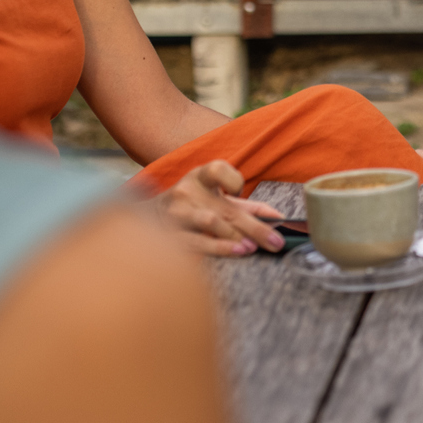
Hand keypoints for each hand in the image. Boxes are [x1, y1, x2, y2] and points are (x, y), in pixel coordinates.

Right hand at [159, 161, 286, 256]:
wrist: (144, 221)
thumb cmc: (191, 207)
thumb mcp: (214, 198)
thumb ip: (247, 207)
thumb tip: (279, 218)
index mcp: (198, 177)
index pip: (217, 169)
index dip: (232, 179)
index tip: (239, 191)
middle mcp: (186, 192)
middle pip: (226, 208)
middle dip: (255, 227)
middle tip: (277, 242)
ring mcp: (176, 214)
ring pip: (210, 223)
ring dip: (234, 236)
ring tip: (252, 247)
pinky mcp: (170, 236)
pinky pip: (197, 243)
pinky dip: (218, 248)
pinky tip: (235, 252)